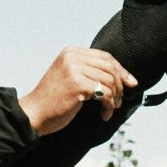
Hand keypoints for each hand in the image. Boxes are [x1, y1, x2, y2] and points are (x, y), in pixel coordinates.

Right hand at [18, 46, 136, 134]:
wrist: (35, 113)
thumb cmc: (55, 99)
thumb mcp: (72, 77)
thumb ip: (91, 71)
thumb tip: (125, 77)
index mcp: (71, 51)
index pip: (106, 57)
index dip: (121, 70)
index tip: (132, 83)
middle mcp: (72, 56)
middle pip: (110, 68)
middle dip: (120, 86)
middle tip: (119, 101)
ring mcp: (74, 69)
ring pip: (110, 81)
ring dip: (115, 98)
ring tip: (109, 109)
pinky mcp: (77, 84)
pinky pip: (105, 94)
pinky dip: (109, 106)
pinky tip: (104, 115)